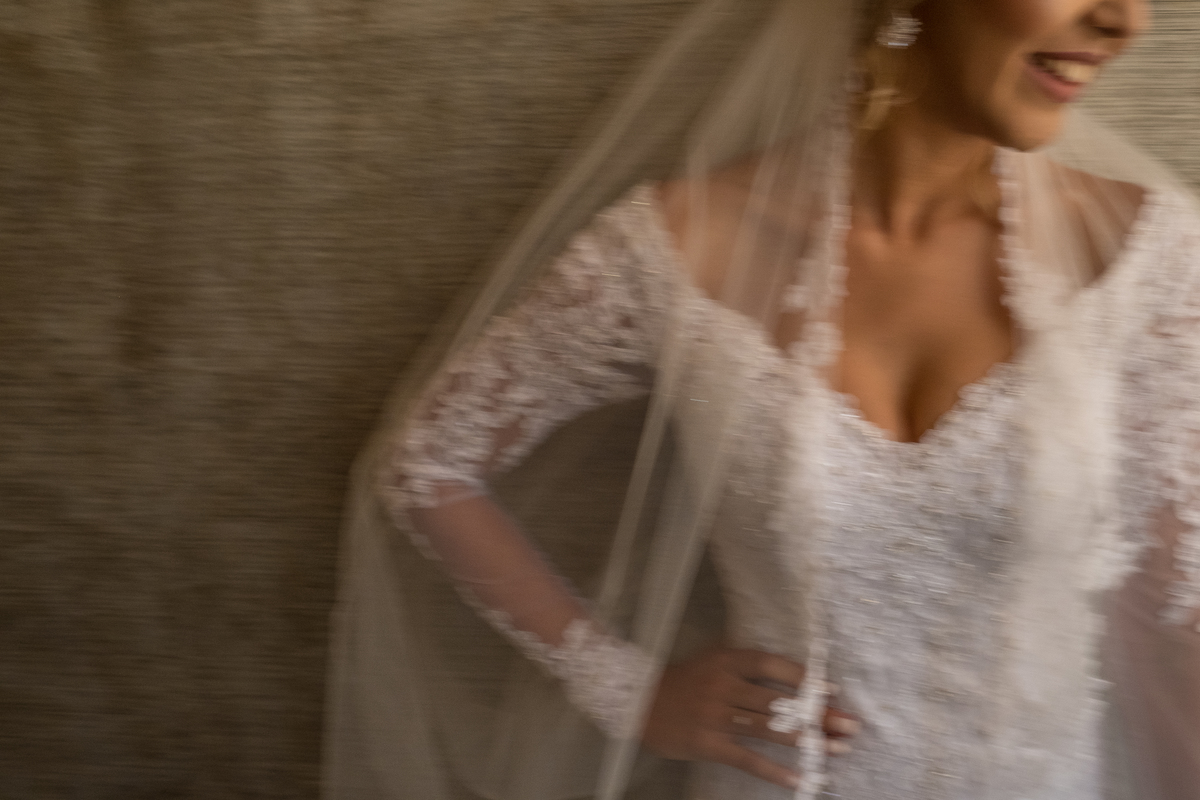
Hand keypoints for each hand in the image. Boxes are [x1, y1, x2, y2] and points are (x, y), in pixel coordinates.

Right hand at [641, 646, 859, 789]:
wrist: (638, 701)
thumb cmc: (683, 682)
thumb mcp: (712, 662)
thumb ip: (745, 668)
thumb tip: (792, 683)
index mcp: (726, 660)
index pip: (772, 665)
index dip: (804, 678)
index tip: (832, 691)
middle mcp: (723, 685)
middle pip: (780, 701)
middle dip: (819, 715)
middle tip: (850, 725)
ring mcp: (715, 715)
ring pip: (770, 729)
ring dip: (808, 741)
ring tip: (837, 749)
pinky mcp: (708, 743)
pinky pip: (747, 759)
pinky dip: (774, 770)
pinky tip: (799, 778)